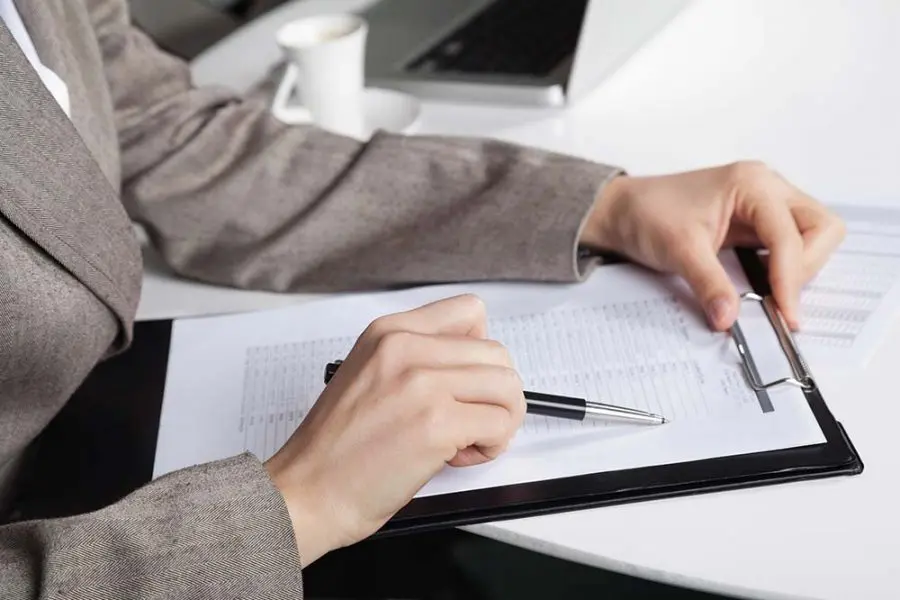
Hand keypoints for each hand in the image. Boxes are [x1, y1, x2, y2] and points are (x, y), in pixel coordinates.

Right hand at [264, 295, 524, 565]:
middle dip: (494, 394)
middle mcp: (405, 347)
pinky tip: (457, 457)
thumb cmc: (336, 448)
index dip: (480, 352)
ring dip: (499, 420)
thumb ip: (416, 358)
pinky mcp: (437, 422)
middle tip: (466, 423)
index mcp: (389, 332)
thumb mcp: (369, 374)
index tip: (466, 382)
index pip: (470, 312)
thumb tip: (472, 367)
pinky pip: (501, 423)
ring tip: (465, 441)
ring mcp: (422, 382)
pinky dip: (492, 446)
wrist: (306, 491)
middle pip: (497, 354)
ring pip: (508, 386)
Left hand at [581, 161, 845, 330]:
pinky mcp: (757, 222)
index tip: (783, 312)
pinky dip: (785, 268)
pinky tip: (765, 287)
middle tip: (780, 299)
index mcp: (751, 183)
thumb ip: (709, 285)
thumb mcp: (678, 251)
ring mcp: (764, 204)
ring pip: (812, 235)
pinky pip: (790, 245)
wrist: (621, 211)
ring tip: (774, 295)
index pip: (789, 234)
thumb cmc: (646, 213)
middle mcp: (766, 188)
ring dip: (799, 267)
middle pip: (820, 228)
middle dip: (805, 266)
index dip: (789, 277)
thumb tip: (730, 318)